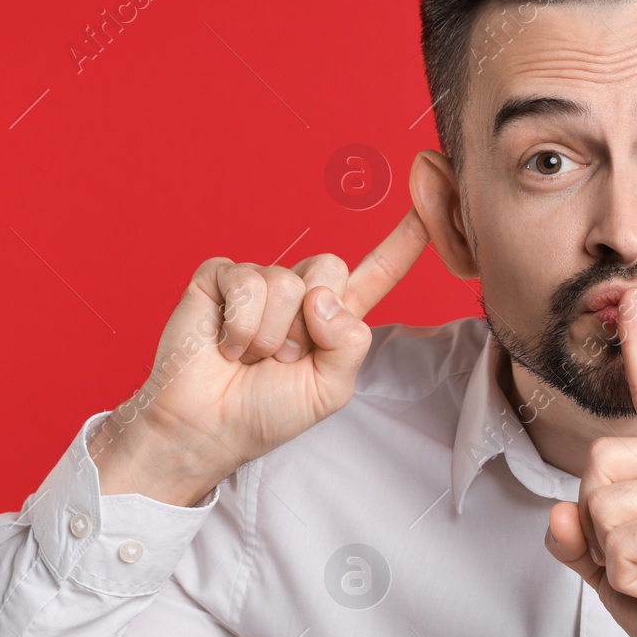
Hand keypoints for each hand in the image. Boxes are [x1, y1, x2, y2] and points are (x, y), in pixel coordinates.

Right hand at [92, 207, 429, 504]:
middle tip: (282, 357)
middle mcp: (299, 291)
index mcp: (333, 317)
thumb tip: (322, 297)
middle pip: (331, 266)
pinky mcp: (219, 277)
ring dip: (270, 334)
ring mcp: (258, 280)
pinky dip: (240, 325)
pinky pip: (245, 283)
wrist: (207, 428)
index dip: (403, 242)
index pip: (376, 272)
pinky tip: (226, 345)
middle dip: (309, 321)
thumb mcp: (330, 389)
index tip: (430, 208)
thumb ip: (349, 344)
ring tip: (251, 357)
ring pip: (286, 282)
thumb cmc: (265, 412)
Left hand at [543, 287, 636, 636]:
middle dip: (595, 523)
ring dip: (610, 555)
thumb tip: (557, 518)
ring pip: (602, 501)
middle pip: (596, 462)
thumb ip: (580, 541)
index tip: (628, 299)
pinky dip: (623, 573)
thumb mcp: (611, 572)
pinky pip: (620, 534)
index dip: (635, 346)